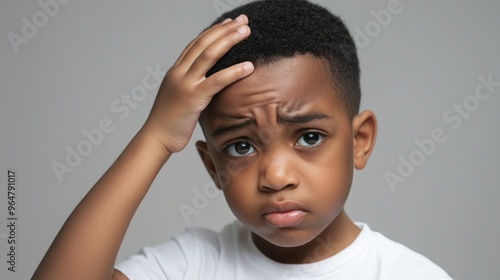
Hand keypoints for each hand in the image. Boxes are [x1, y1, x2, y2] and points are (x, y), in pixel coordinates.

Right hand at [142, 14, 253, 153]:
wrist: (156, 139)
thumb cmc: (169, 122)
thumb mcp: (180, 97)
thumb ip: (192, 86)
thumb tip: (207, 83)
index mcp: (176, 71)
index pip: (196, 43)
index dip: (214, 31)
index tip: (229, 23)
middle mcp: (179, 73)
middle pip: (204, 43)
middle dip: (225, 29)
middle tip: (243, 21)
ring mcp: (185, 84)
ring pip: (209, 55)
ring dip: (230, 40)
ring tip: (247, 31)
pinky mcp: (193, 98)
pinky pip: (217, 81)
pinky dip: (234, 71)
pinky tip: (249, 66)